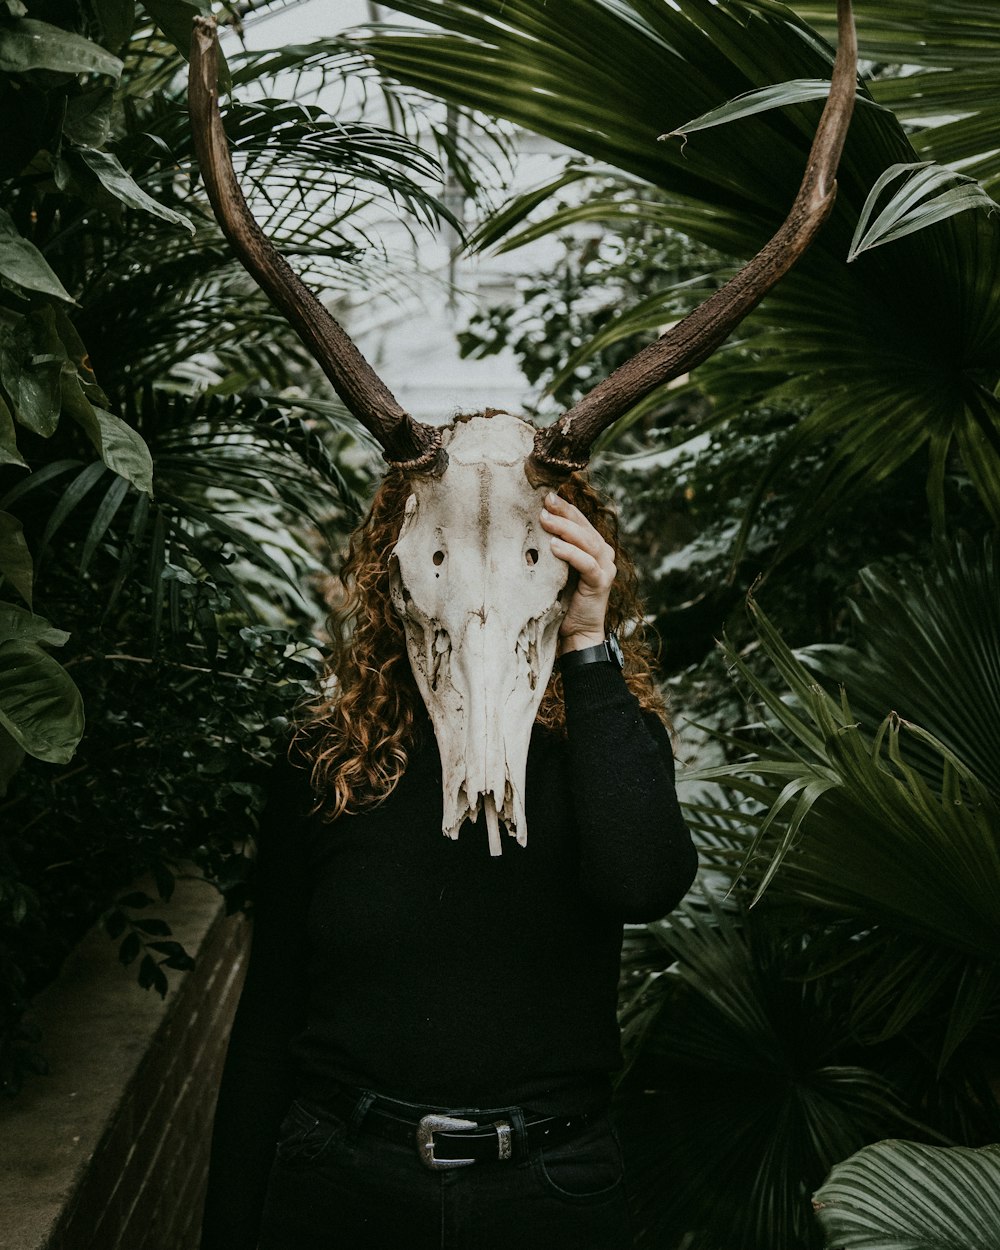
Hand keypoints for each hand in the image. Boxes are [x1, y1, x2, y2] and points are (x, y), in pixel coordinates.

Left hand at [539, 491, 616, 651]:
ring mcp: (606, 568)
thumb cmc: (561, 600)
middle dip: (564, 513)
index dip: (565, 507)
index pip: (580, 521)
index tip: (546, 495)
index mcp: (594, 548)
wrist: (576, 633)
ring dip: (565, 530)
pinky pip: (587, 564)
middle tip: (545, 502)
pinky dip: (571, 554)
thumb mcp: (554, 569)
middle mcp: (604, 555)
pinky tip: (554, 547)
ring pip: (588, 542)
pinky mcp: (601, 583)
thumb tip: (525, 529)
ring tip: (546, 520)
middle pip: (585, 527)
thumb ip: (549, 550)